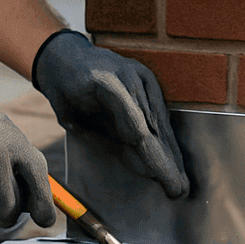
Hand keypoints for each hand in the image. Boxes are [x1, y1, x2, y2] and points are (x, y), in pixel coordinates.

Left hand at [32, 30, 188, 197]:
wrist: (64, 54)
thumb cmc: (63, 90)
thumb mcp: (72, 118)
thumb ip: (104, 137)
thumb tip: (138, 163)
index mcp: (103, 84)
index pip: (136, 128)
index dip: (153, 156)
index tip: (164, 179)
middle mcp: (127, 76)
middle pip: (154, 126)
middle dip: (167, 160)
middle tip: (179, 190)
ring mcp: (140, 74)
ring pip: (160, 121)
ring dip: (171, 151)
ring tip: (181, 180)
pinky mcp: (148, 77)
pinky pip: (159, 111)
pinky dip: (166, 136)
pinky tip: (174, 157)